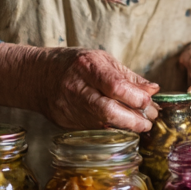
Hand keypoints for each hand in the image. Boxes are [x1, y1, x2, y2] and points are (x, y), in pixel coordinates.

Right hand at [0, 43, 158, 133]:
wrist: (37, 77)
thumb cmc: (74, 64)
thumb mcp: (101, 60)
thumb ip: (128, 76)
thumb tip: (153, 90)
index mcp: (86, 67)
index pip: (115, 86)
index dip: (136, 97)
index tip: (149, 101)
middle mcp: (76, 89)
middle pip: (108, 110)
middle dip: (134, 120)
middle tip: (149, 120)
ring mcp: (69, 109)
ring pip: (104, 124)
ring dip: (127, 126)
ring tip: (140, 123)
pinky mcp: (67, 124)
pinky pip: (95, 129)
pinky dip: (113, 128)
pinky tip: (122, 124)